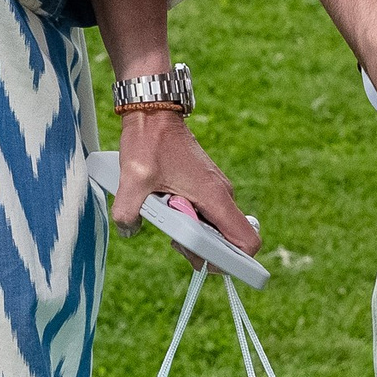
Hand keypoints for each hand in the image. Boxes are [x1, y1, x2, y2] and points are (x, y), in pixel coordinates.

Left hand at [109, 109, 262, 262]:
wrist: (154, 113)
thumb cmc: (149, 142)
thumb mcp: (133, 179)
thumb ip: (128, 210)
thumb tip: (128, 230)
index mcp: (215, 196)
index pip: (248, 243)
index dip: (234, 263)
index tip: (204, 261)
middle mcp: (222, 195)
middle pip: (231, 242)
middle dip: (204, 252)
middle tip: (175, 242)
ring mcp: (215, 191)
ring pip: (216, 229)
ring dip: (195, 237)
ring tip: (168, 223)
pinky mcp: (205, 187)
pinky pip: (206, 215)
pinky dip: (191, 222)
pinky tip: (168, 210)